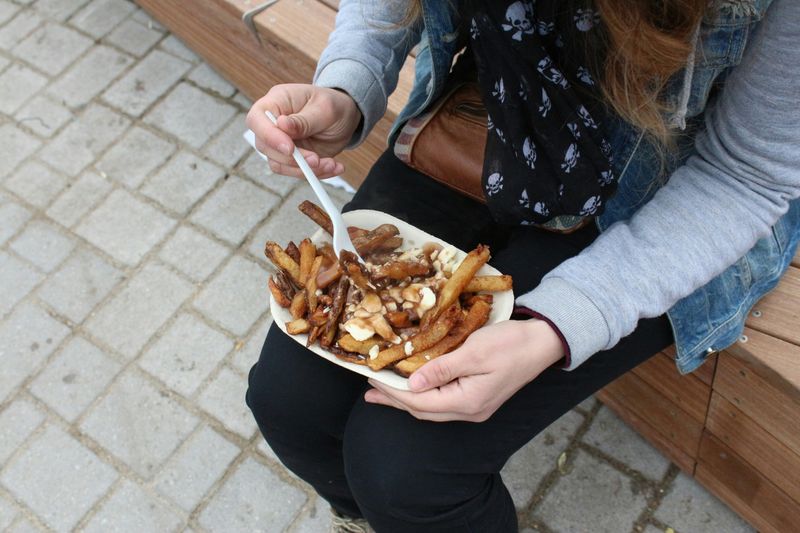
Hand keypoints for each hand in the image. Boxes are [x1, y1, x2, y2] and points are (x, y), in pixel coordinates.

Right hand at [246, 84, 361, 178]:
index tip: (290, 148)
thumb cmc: (334, 105)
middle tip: (316, 159)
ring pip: (278, 164)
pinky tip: (334, 167)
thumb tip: (281, 124)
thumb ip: (304, 120)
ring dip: (305, 170)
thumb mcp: (325, 109)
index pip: (256, 119)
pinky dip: (316, 174)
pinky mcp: (291, 158)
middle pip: (265, 146)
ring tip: (331, 164)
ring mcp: (280, 143)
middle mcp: (273, 124)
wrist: (346, 117)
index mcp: (276, 102)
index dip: (268, 136)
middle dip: (292, 159)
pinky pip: (295, 172)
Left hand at [364, 319, 564, 421]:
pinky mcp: (478, 397)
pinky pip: (442, 400)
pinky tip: (413, 386)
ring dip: (406, 399)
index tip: (372, 378)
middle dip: (394, 400)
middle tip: (369, 390)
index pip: (419, 402)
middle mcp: (469, 411)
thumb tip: (412, 386)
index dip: (393, 392)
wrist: (542, 343)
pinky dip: (423, 394)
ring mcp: (475, 407)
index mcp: (467, 402)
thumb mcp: (474, 352)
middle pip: (422, 410)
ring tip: (383, 391)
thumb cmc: (510, 344)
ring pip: (431, 407)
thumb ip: (441, 370)